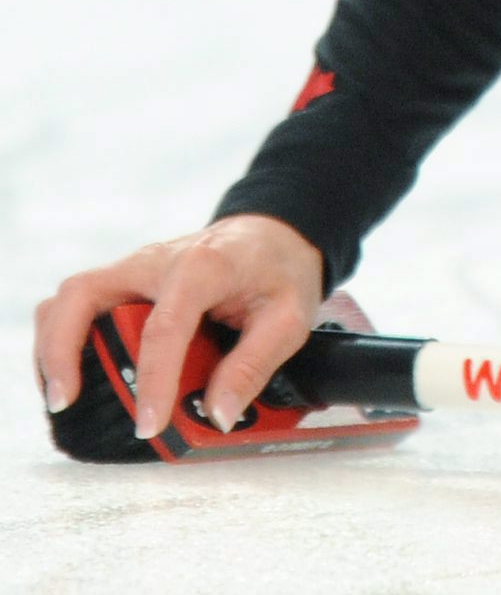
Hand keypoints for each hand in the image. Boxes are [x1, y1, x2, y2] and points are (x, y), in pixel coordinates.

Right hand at [34, 214, 324, 438]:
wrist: (275, 235)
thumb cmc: (280, 272)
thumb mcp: (290, 317)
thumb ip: (255, 365)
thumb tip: (219, 415)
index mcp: (203, 266)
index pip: (164, 326)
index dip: (153, 379)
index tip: (149, 423)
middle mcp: (155, 261)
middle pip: (84, 295)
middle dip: (62, 350)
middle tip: (66, 403)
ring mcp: (133, 270)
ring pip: (69, 299)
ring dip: (54, 345)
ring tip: (62, 396)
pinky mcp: (124, 282)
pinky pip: (78, 307)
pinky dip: (64, 339)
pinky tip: (74, 375)